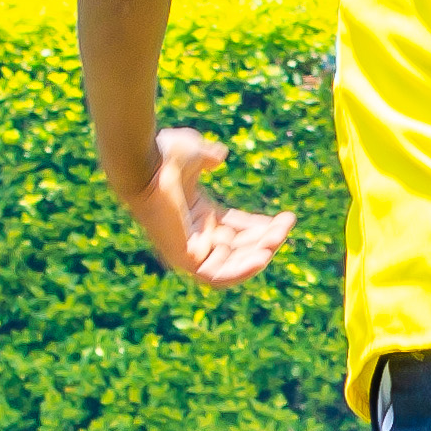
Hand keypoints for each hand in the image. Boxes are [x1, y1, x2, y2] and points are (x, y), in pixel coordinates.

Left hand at [127, 127, 294, 288]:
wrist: (145, 162)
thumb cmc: (163, 156)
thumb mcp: (194, 153)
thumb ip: (208, 156)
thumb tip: (220, 155)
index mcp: (196, 214)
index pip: (235, 230)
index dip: (260, 227)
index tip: (285, 219)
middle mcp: (193, 233)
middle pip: (237, 247)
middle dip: (265, 239)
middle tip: (286, 226)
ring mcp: (187, 248)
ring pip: (230, 263)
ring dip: (257, 255)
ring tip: (277, 239)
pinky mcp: (183, 258)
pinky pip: (216, 277)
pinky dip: (240, 271)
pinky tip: (262, 256)